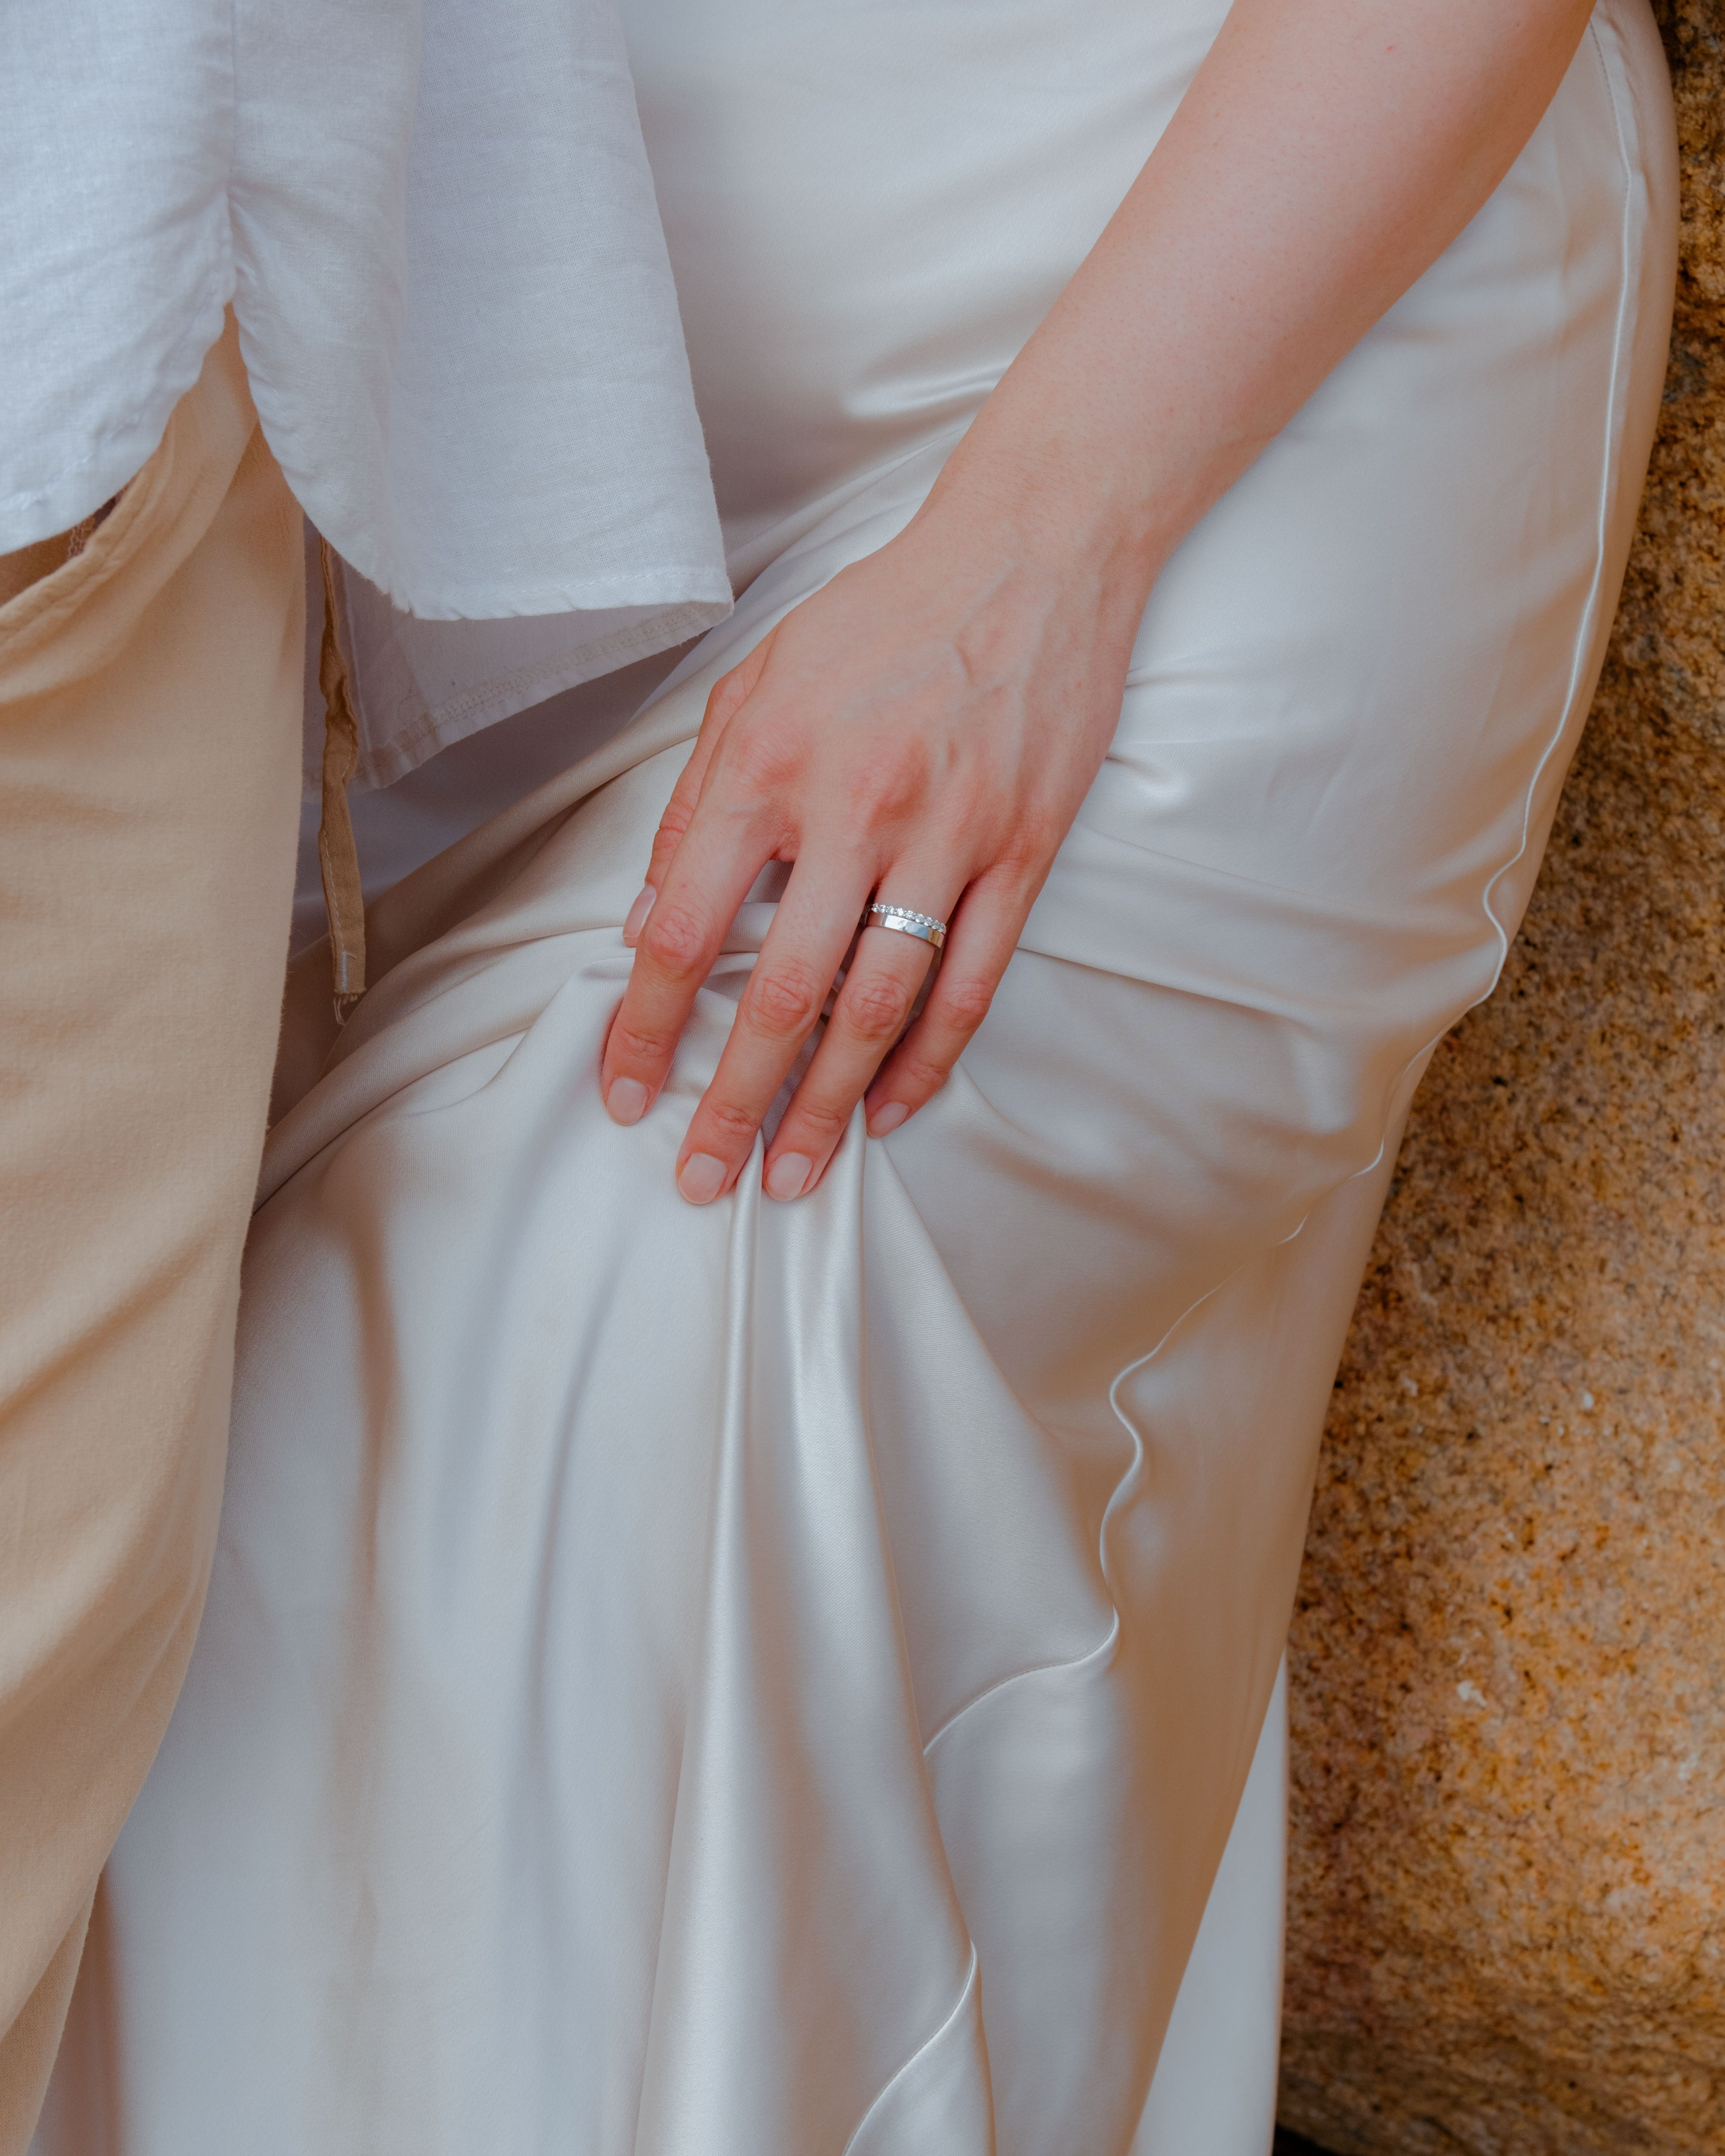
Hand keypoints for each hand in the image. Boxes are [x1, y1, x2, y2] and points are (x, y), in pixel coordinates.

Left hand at [599, 481, 1150, 1203]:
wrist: (1030, 551)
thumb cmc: (880, 619)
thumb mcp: (753, 685)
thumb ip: (693, 807)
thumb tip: (642, 925)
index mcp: (769, 764)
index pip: (686, 929)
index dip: (647, 1027)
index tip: (625, 1095)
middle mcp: (855, 807)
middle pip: (783, 995)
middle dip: (733, 1102)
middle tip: (703, 1180)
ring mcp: (950, 835)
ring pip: (880, 1008)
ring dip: (829, 1107)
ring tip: (792, 1175)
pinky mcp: (1024, 851)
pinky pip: (971, 983)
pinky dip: (928, 1062)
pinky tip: (891, 1113)